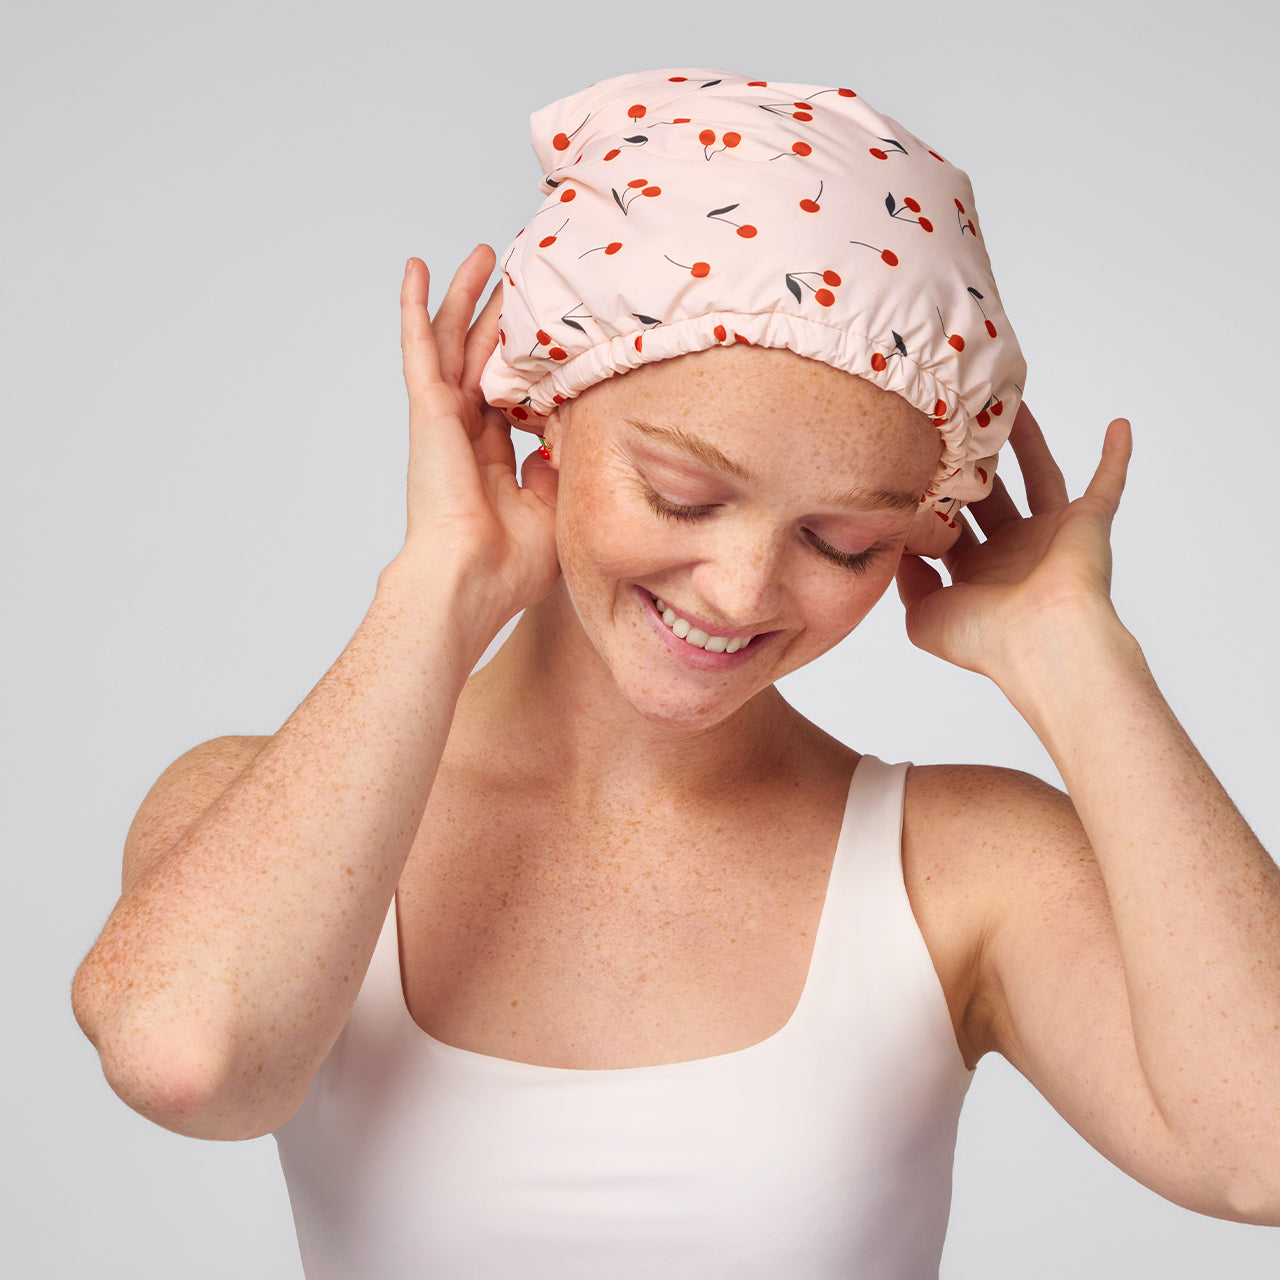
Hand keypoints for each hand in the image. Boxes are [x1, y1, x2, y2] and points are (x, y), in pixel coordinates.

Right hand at [391, 247, 559, 628]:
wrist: (472, 579)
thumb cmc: (509, 565)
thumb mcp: (554, 510)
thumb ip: (556, 472)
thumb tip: (555, 444)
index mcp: (491, 460)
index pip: (510, 396)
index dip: (524, 362)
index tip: (544, 333)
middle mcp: (466, 435)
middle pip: (482, 359)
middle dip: (497, 315)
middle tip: (514, 273)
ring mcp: (444, 421)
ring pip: (454, 342)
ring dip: (465, 297)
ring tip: (482, 254)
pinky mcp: (429, 412)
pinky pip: (421, 349)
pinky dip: (416, 309)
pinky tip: (417, 271)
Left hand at [894, 402, 1131, 681]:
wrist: (1044, 643)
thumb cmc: (986, 638)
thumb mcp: (923, 613)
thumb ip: (906, 577)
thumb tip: (894, 543)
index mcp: (976, 573)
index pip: (950, 523)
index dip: (934, 494)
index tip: (916, 460)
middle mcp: (1012, 552)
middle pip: (990, 492)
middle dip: (974, 459)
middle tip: (957, 421)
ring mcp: (1051, 536)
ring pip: (1038, 475)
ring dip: (1027, 441)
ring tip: (1012, 403)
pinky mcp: (1088, 525)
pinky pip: (1109, 484)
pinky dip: (1116, 457)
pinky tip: (1119, 426)